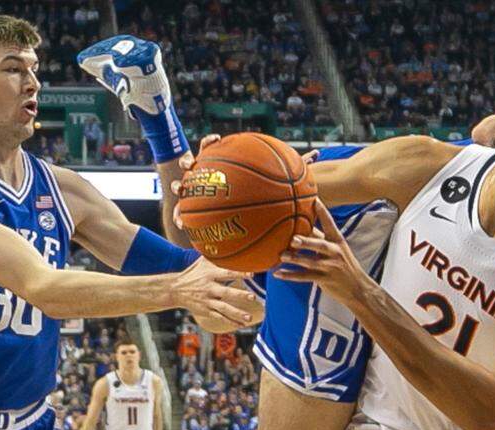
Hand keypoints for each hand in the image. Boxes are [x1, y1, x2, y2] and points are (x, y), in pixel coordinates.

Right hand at [169, 138, 317, 228]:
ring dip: (178, 187)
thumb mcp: (280, 182)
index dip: (212, 143)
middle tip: (190, 163)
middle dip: (190, 161)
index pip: (216, 148)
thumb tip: (316, 153)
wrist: (240, 218)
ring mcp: (198, 192)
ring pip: (183, 186)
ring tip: (178, 189)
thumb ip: (293, 169)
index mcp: (225, 165)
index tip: (215, 140)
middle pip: (195, 162)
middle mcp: (209, 175)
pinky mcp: (194, 210)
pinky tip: (180, 224)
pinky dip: (181, 217)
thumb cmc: (263, 195)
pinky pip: (185, 214)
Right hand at [172, 256, 258, 331]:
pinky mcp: (206, 310)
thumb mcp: (201, 262)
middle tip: (252, 297)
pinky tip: (241, 325)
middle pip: (226, 292)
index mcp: (210, 274)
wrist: (175, 289)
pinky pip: (219, 317)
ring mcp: (207, 300)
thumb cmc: (193, 273)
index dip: (239, 273)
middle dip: (240, 295)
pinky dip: (230, 321)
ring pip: (224, 308)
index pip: (227, 273)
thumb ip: (215, 255)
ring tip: (249, 318)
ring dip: (237, 313)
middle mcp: (209, 288)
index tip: (252, 274)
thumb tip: (227, 241)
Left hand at [272, 199, 370, 300]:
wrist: (358, 288)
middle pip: (319, 245)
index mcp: (338, 241)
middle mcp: (335, 252)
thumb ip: (320, 238)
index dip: (322, 212)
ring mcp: (330, 267)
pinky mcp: (324, 279)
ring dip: (295, 259)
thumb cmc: (344, 265)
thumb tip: (301, 225)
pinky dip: (290, 275)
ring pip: (310, 262)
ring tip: (281, 255)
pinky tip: (278, 273)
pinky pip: (304, 277)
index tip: (314, 200)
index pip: (330, 224)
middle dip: (306, 241)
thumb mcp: (337, 249)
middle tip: (293, 239)